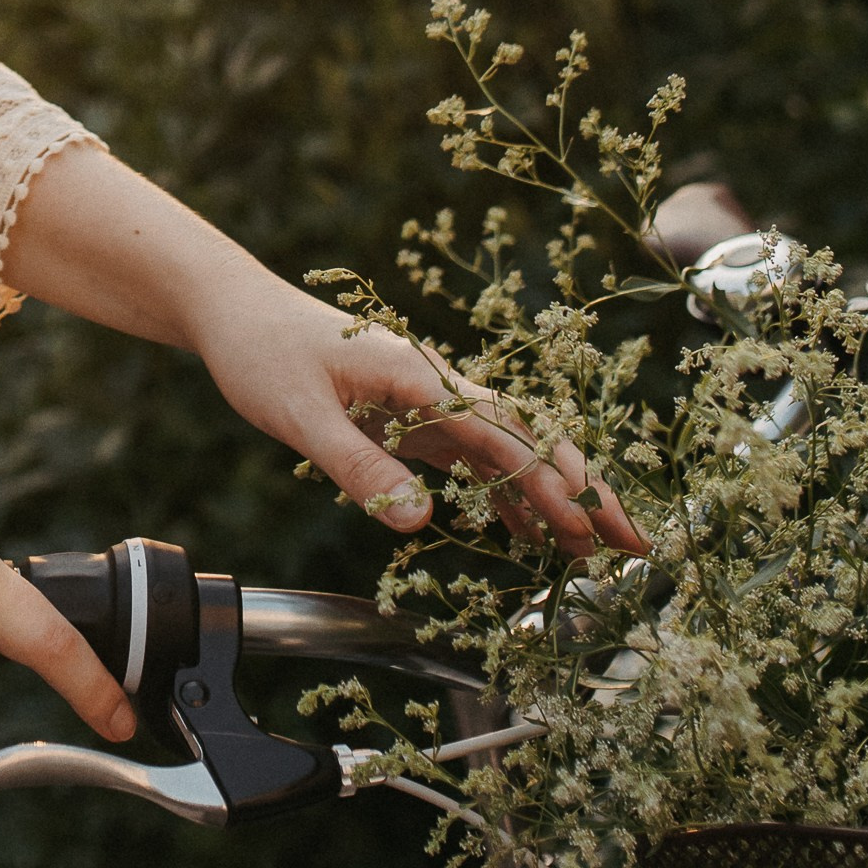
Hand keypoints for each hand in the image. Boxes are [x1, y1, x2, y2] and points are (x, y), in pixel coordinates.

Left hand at [199, 274, 646, 559]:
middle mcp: (436, 387)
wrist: (235, 313)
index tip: (588, 525)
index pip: (506, 435)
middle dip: (583, 492)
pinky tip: (529, 536)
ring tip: (596, 555)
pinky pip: (473, 461)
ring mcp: (427, 404)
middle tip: (631, 543)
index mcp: (421, 377)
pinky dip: (506, 497)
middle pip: (529, 441)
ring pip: (509, 455)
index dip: (552, 482)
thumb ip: (358, 466)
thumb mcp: (300, 415)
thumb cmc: (264, 353)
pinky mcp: (410, 419)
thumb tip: (421, 521)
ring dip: (553, 500)